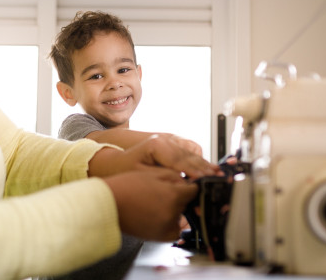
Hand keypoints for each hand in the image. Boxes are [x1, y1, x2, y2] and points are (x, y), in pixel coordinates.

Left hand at [88, 135, 220, 179]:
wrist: (107, 158)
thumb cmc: (121, 169)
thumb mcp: (141, 178)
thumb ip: (164, 181)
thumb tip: (183, 186)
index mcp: (158, 145)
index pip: (184, 161)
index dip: (198, 172)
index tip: (208, 181)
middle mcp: (165, 139)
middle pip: (191, 155)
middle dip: (204, 168)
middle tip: (218, 180)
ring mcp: (167, 139)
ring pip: (191, 151)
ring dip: (202, 163)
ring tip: (213, 176)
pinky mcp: (168, 142)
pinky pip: (187, 149)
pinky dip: (195, 159)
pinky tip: (201, 170)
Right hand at [103, 168, 197, 240]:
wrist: (108, 205)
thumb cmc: (126, 187)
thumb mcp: (153, 174)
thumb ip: (175, 177)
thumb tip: (189, 183)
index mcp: (173, 195)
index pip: (194, 190)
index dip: (188, 186)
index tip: (184, 185)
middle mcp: (172, 213)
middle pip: (186, 203)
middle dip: (179, 197)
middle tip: (160, 193)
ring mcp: (167, 227)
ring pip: (180, 215)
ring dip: (174, 209)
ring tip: (154, 203)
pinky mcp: (161, 237)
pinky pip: (174, 229)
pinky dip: (170, 223)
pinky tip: (156, 214)